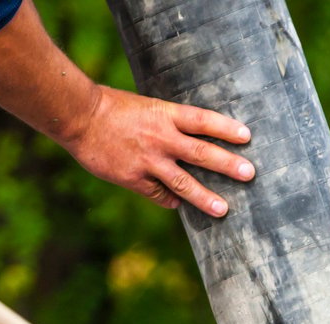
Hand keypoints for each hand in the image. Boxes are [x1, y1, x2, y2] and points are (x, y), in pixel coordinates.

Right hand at [60, 85, 253, 215]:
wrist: (80, 118)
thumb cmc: (112, 108)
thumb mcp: (146, 107)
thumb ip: (167, 123)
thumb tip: (188, 139)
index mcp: (165, 114)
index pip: (203, 120)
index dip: (226, 128)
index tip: (247, 136)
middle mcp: (161, 137)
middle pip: (202, 152)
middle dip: (228, 164)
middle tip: (249, 174)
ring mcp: (148, 160)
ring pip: (183, 182)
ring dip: (205, 197)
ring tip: (224, 210)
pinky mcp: (133, 178)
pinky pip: (158, 194)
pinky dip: (170, 200)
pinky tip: (178, 204)